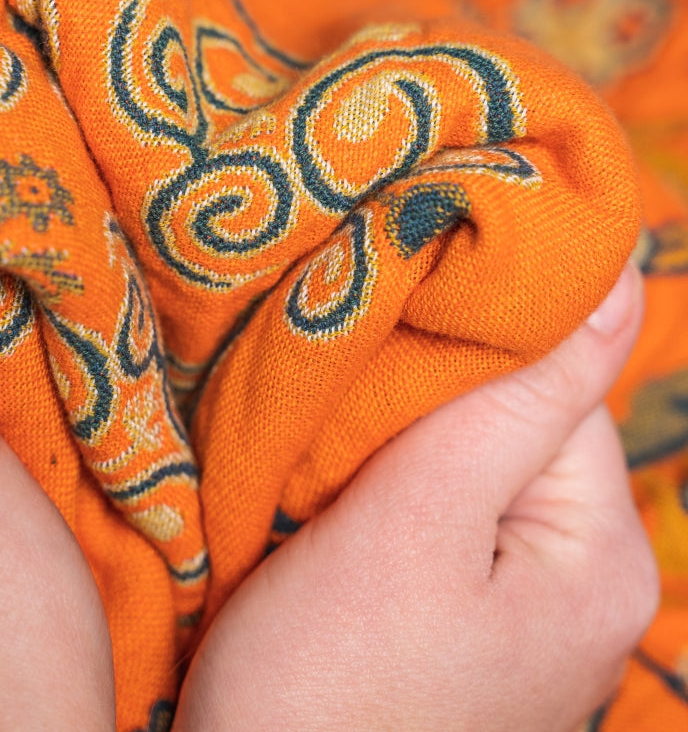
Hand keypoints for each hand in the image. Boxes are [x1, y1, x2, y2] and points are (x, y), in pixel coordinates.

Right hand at [175, 262, 657, 731]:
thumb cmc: (329, 677)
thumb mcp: (420, 519)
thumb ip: (521, 397)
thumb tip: (621, 275)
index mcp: (601, 556)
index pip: (562, 385)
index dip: (472, 341)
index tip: (386, 327)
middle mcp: (583, 581)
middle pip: (519, 420)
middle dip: (430, 394)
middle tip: (343, 397)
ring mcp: (523, 604)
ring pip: (471, 457)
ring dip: (401, 435)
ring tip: (331, 447)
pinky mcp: (463, 613)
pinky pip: (442, 507)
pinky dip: (389, 481)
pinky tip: (336, 493)